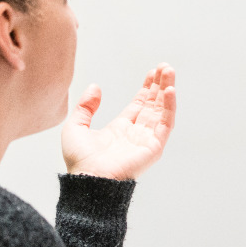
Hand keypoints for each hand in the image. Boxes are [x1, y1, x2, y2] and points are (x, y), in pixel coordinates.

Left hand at [62, 64, 176, 179]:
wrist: (89, 179)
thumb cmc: (80, 160)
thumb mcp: (75, 127)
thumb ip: (85, 107)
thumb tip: (96, 87)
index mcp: (120, 130)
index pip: (139, 105)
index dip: (146, 88)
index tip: (152, 72)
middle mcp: (136, 134)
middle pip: (152, 105)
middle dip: (159, 85)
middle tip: (165, 67)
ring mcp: (147, 140)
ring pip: (162, 110)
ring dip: (167, 91)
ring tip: (170, 71)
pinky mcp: (155, 147)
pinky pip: (166, 123)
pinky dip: (169, 106)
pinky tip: (170, 90)